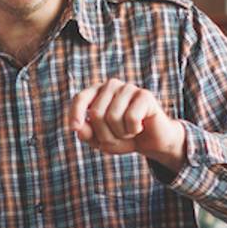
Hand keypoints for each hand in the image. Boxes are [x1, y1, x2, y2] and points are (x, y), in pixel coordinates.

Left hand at [66, 79, 186, 167]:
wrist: (152, 141)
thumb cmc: (124, 137)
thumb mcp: (101, 140)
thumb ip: (87, 134)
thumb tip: (78, 128)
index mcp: (97, 93)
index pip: (81, 98)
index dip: (75, 113)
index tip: (74, 127)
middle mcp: (112, 86)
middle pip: (97, 113)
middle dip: (105, 134)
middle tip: (117, 137)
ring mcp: (128, 88)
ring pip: (113, 117)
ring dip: (121, 134)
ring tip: (129, 131)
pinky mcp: (144, 95)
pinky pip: (131, 118)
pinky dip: (134, 130)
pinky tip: (139, 127)